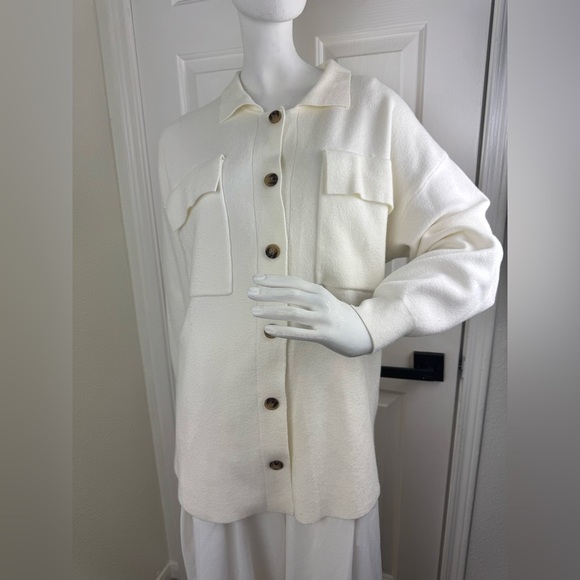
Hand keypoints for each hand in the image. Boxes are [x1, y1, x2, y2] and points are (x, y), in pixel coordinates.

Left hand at [248, 274, 372, 356]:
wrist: (361, 331)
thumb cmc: (333, 314)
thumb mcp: (320, 299)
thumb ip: (302, 294)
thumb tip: (274, 290)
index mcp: (318, 291)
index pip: (293, 281)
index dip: (273, 280)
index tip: (255, 279)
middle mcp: (320, 302)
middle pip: (291, 294)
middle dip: (268, 293)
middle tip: (250, 293)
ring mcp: (323, 319)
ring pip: (292, 313)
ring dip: (271, 311)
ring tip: (253, 311)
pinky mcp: (324, 335)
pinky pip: (299, 333)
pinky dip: (282, 331)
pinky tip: (268, 329)